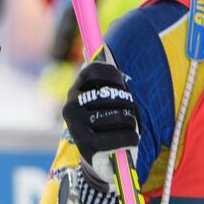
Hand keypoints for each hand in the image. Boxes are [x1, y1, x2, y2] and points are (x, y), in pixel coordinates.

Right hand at [62, 60, 138, 187]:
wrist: (99, 159)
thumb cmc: (106, 124)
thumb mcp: (106, 100)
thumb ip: (104, 79)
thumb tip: (91, 44)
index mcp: (75, 91)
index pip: (95, 70)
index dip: (115, 77)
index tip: (121, 88)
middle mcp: (71, 106)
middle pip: (112, 95)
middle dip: (128, 104)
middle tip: (128, 113)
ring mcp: (76, 127)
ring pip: (120, 116)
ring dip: (131, 124)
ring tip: (127, 128)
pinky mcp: (87, 146)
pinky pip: (123, 137)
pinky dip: (132, 138)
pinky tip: (129, 140)